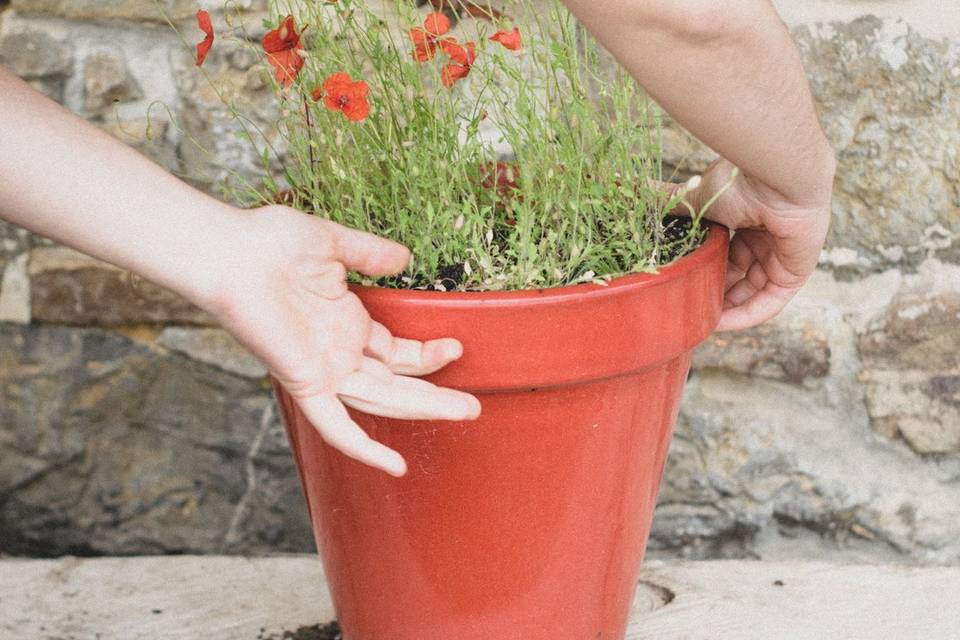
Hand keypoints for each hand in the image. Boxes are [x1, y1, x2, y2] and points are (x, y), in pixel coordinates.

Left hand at [208, 205, 480, 476]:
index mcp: (345, 324)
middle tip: (472, 406)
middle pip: (396, 385)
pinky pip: (336, 426)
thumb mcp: (333, 243)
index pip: (395, 353)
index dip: (426, 355)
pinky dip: (363, 448)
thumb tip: (405, 258)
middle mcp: (337, 353)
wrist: (229, 252)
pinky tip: (394, 467)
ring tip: (466, 412)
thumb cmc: (268, 242)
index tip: (455, 346)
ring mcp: (324, 371)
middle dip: (435, 395)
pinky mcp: (306, 383)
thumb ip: (369, 253)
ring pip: (382, 402)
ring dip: (424, 409)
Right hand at [672, 156, 833, 330]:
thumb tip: (628, 190)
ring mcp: (780, 256)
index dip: (702, 271)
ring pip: (749, 292)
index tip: (680, 283)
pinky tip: (720, 322)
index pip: (722, 254)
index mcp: (744, 219)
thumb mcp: (697, 200)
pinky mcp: (794, 273)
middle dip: (711, 292)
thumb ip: (669, 204)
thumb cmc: (740, 181)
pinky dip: (745, 315)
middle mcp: (764, 238)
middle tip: (686, 304)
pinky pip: (768, 302)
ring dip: (725, 308)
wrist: (775, 178)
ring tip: (698, 317)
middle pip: (734, 275)